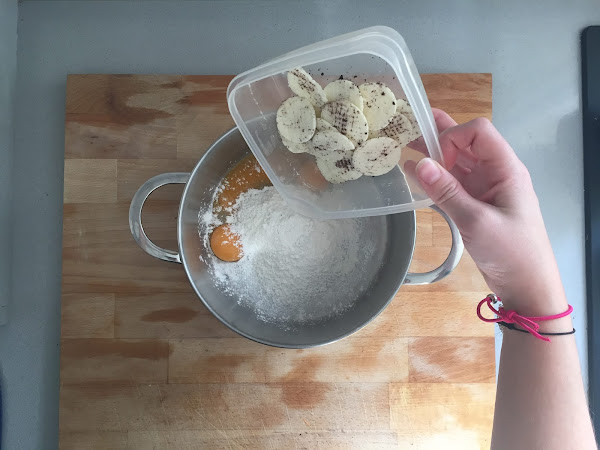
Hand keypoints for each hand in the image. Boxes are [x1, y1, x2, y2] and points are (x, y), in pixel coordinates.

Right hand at [412, 110, 565, 313]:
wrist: (527, 287)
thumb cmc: (511, 252)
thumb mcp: (476, 221)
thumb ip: (446, 191)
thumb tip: (418, 164)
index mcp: (505, 169)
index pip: (478, 132)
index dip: (453, 136)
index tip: (435, 157)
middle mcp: (495, 173)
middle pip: (466, 143)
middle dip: (439, 135)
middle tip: (408, 130)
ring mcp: (485, 189)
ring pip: (457, 162)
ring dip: (434, 156)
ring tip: (405, 149)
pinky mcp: (476, 205)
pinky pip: (453, 184)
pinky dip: (435, 178)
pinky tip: (414, 176)